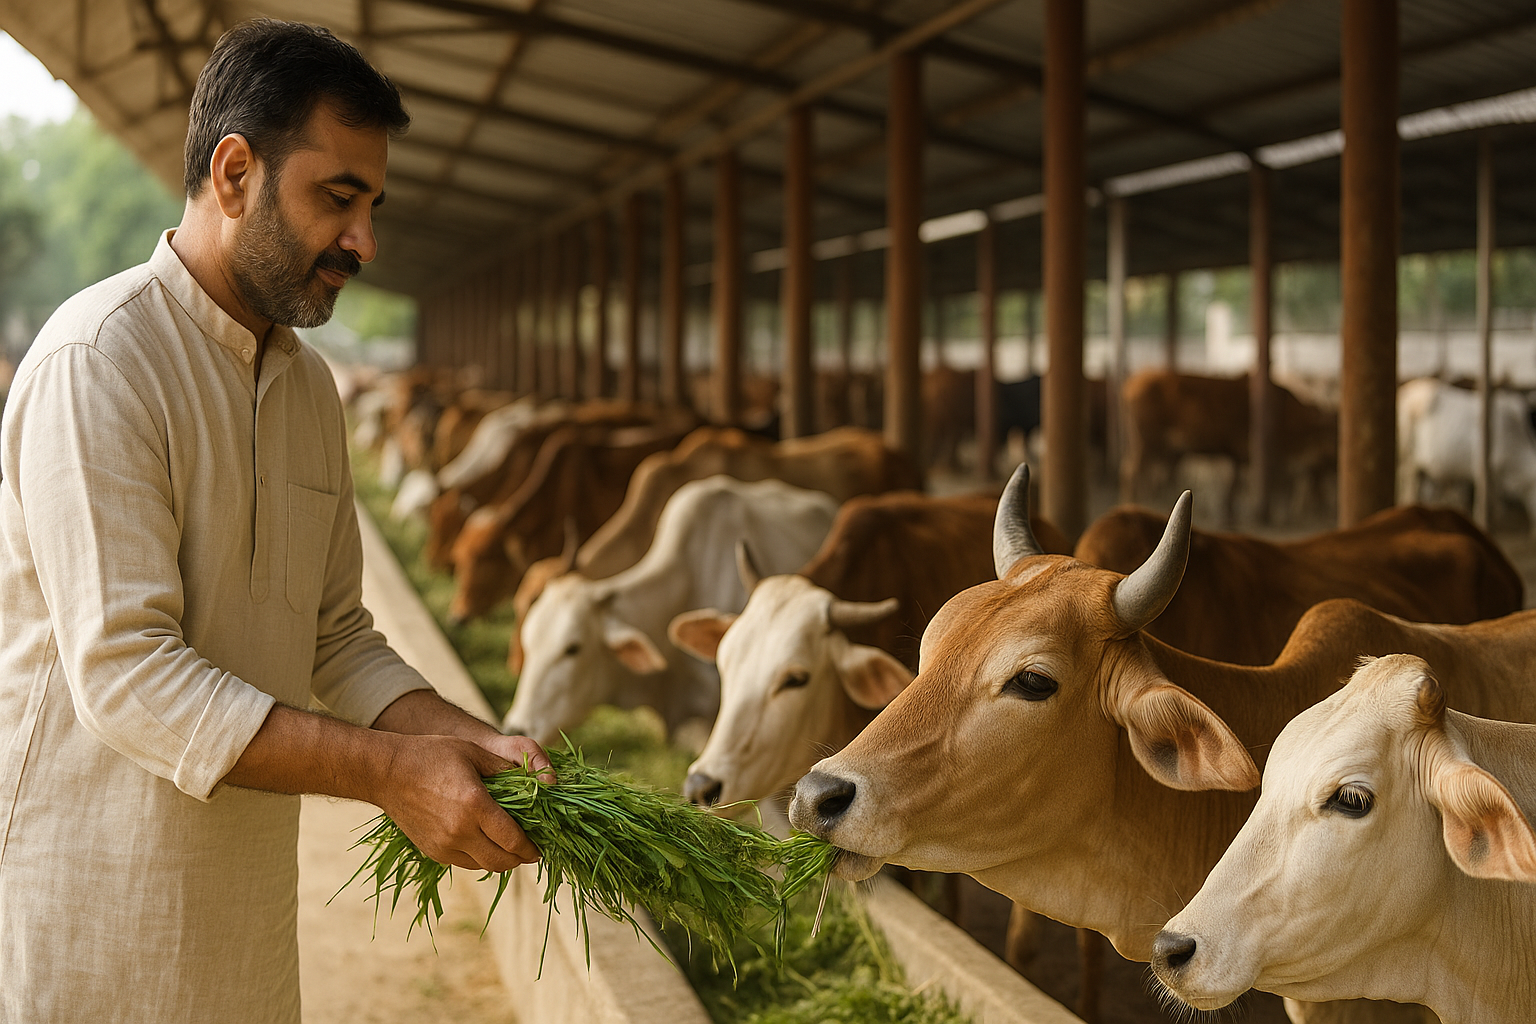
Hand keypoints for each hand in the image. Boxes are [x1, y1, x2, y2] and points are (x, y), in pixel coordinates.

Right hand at [373, 733, 539, 871]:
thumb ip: (505, 770)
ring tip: (511, 849)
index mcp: (474, 805)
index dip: (530, 847)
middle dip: (520, 859)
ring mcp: (444, 844)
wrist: (386, 772)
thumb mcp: (474, 753)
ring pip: (483, 866)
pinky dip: (480, 858)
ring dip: (501, 862)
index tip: (541, 846)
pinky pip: (465, 863)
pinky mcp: (432, 851)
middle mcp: (460, 830)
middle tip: (530, 851)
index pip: (512, 839)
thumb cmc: (432, 755)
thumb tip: (535, 783)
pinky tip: (486, 845)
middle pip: (501, 861)